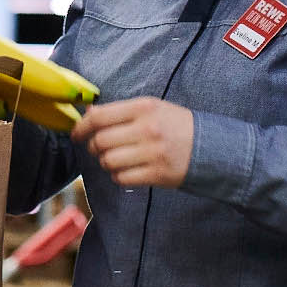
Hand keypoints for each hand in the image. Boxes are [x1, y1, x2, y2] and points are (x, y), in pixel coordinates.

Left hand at [74, 97, 194, 189]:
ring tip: (116, 159)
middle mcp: (147, 129)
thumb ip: (121, 111)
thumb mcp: (152, 108)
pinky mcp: (157, 174)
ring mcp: (152, 153)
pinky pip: (122, 178)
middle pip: (100, 141)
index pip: (99, 117)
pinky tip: (127, 170)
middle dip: (94, 147)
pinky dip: (119, 176)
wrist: (210, 146)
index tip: (76, 134)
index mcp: (144, 108)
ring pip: (108, 161)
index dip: (81, 127)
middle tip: (99, 149)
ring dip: (106, 163)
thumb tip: (88, 114)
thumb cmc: (176, 125)